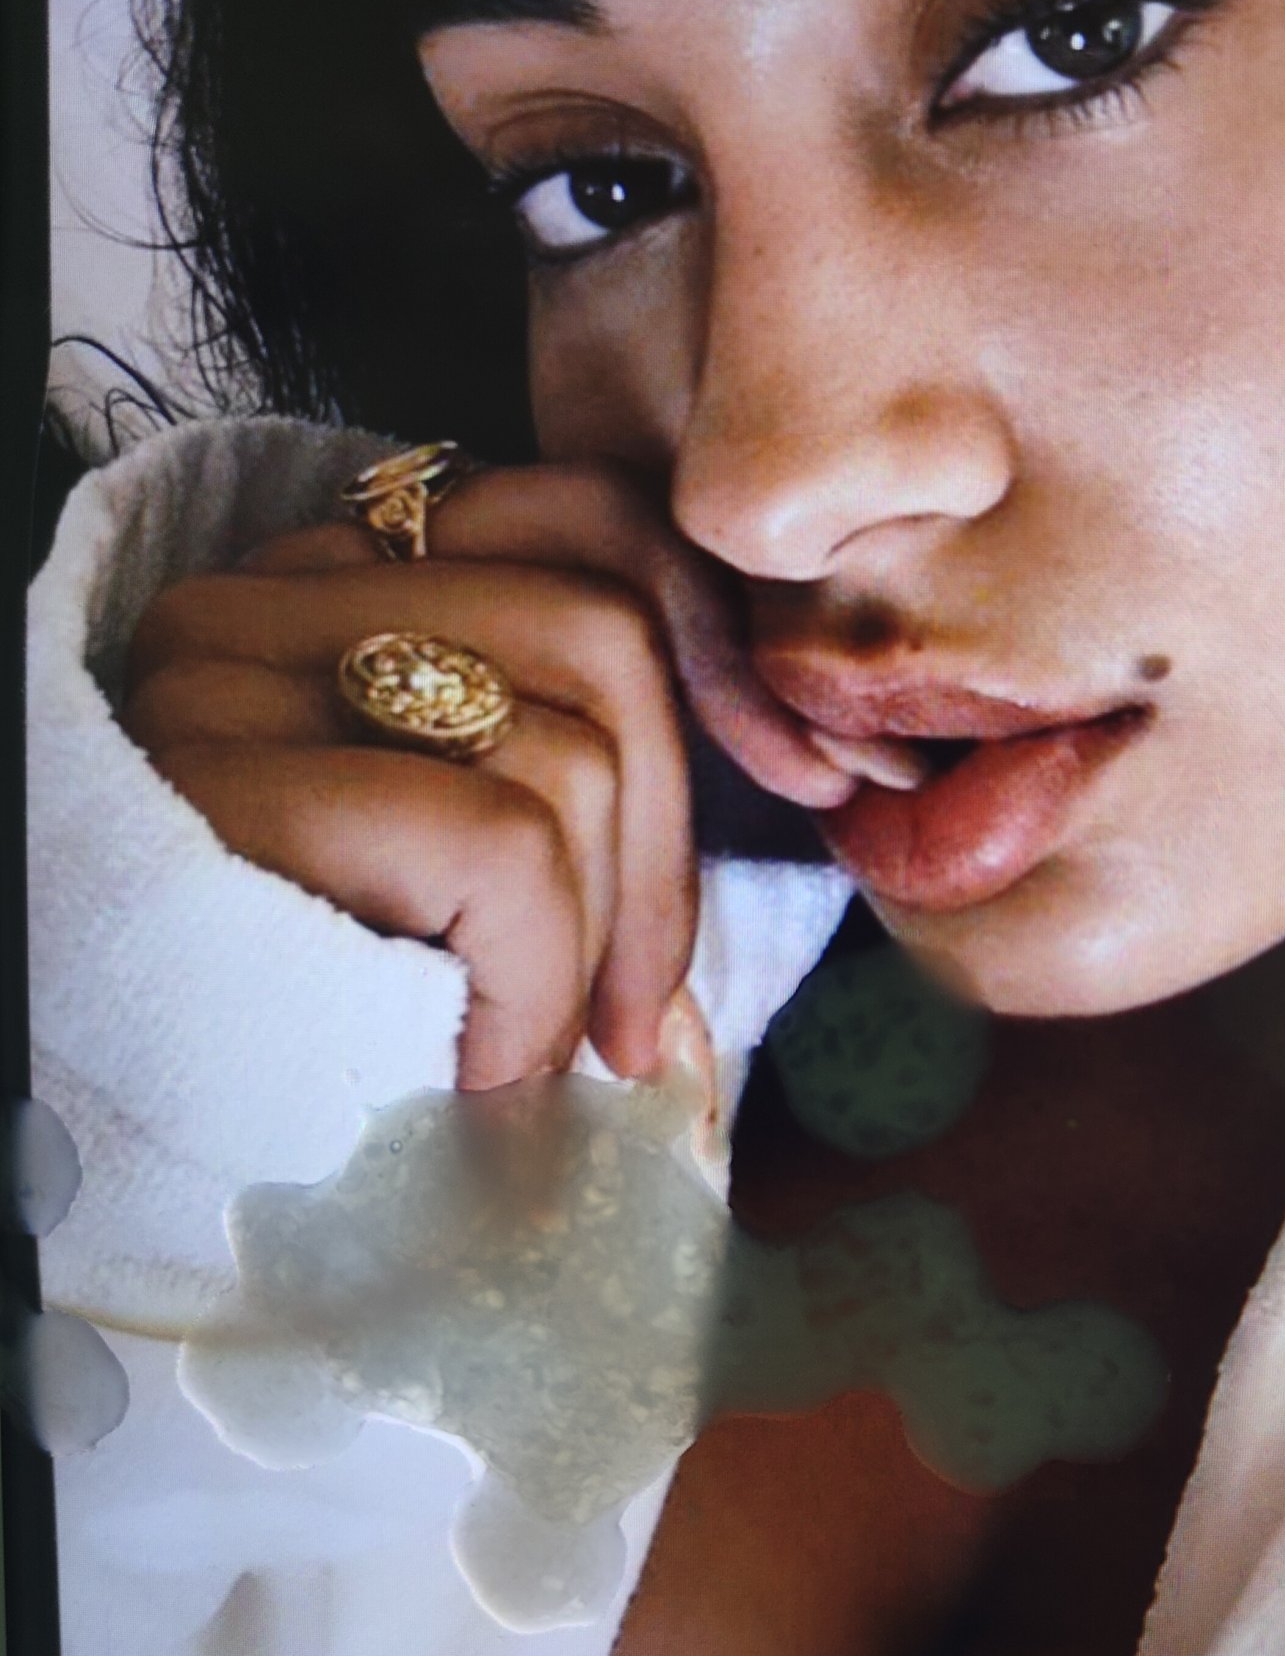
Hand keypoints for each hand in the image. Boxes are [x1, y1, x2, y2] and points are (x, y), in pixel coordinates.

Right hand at [123, 460, 853, 1088]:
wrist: (119, 1134)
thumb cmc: (316, 1009)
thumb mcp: (460, 869)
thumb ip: (577, 769)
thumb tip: (792, 765)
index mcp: (331, 580)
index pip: (583, 521)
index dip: (716, 649)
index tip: (793, 785)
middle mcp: (264, 598)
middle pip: (604, 637)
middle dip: (670, 858)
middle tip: (633, 1020)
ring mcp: (230, 681)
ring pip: (571, 756)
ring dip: (587, 951)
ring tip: (513, 1044)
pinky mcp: (225, 782)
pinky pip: (503, 852)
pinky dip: (531, 985)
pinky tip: (467, 1062)